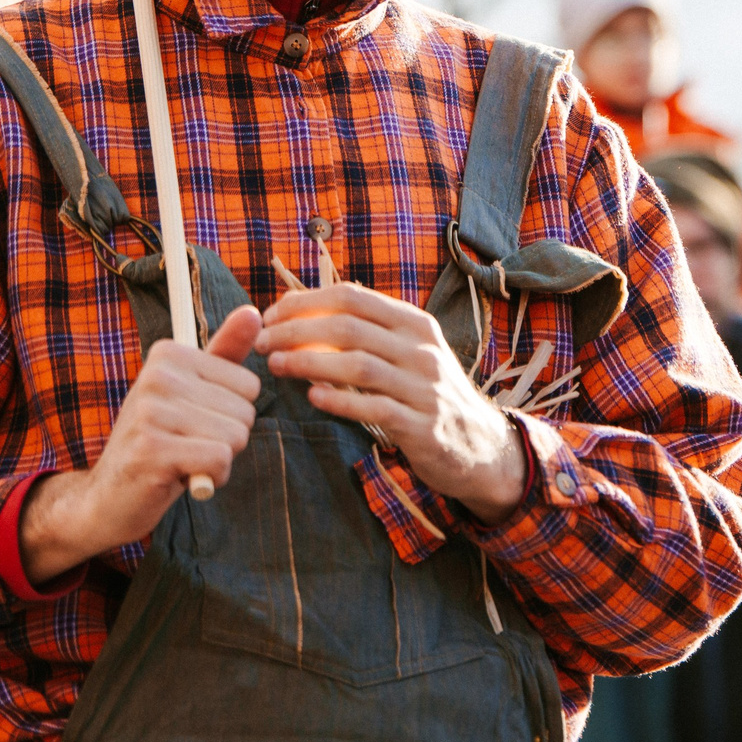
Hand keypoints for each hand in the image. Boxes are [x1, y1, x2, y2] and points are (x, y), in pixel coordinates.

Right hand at [18, 305, 261, 582]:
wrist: (108, 497)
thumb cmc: (158, 442)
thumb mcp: (191, 393)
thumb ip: (224, 354)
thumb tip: (253, 311)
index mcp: (168, 354)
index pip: (249, 385)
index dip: (230, 414)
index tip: (194, 423)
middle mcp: (157, 375)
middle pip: (245, 413)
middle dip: (226, 440)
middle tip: (186, 446)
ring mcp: (151, 411)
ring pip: (235, 437)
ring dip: (218, 461)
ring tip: (183, 461)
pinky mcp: (152, 449)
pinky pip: (219, 459)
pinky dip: (211, 477)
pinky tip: (183, 478)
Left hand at [257, 281, 527, 522]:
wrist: (480, 445)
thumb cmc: (428, 393)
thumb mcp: (410, 352)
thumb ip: (369, 331)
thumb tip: (309, 308)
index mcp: (415, 323)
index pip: (352, 296)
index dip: (305, 302)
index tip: (270, 316)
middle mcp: (422, 349)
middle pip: (349, 327)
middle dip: (297, 331)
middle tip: (261, 342)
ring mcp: (425, 387)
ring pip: (358, 364)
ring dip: (310, 362)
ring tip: (276, 365)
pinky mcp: (422, 425)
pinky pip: (374, 408)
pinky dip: (339, 400)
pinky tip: (312, 397)